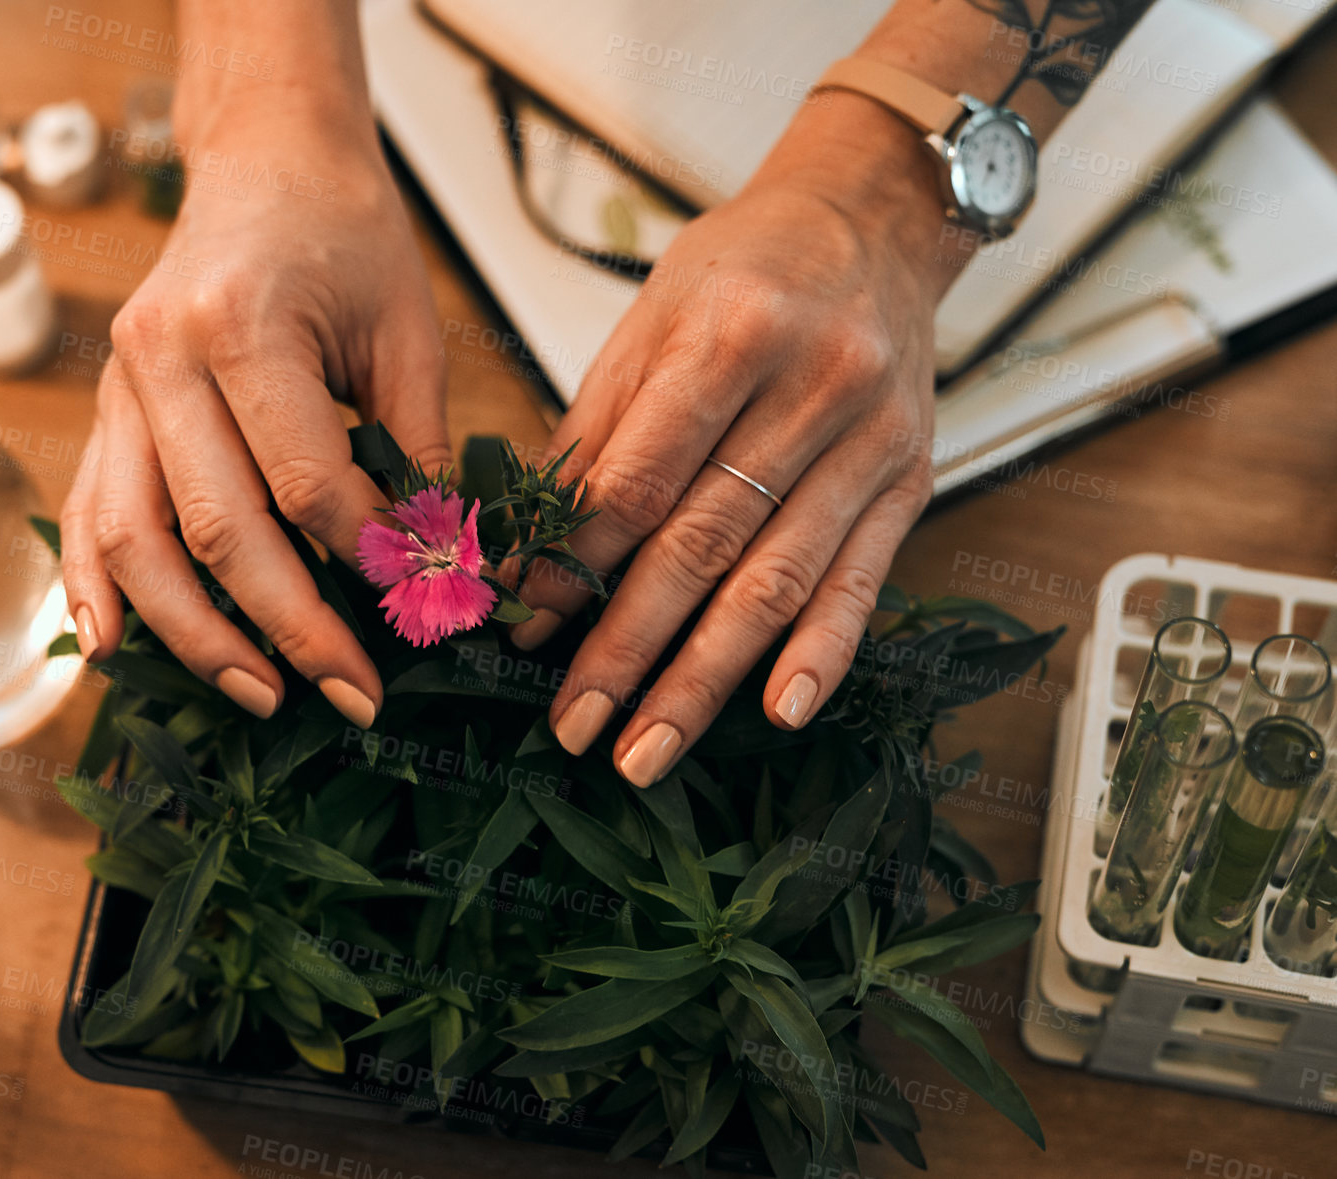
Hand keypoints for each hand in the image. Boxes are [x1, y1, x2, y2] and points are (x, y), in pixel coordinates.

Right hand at [61, 100, 446, 727]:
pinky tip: (109, 650)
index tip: (422, 603)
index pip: (305, 482)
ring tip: (257, 695)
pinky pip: (87, 512)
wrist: (265, 159)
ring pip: (131, 539)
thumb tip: (438, 570)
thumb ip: (419, 449)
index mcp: (242, 324)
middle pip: (213, 528)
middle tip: (354, 695)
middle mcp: (160, 357)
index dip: (369, 557)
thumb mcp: (407, 330)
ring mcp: (117, 385)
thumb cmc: (346, 235)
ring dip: (191, 634)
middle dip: (289, 627)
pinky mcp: (103, 408)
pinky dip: (92, 587)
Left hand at [512, 98, 956, 785]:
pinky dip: (821, 654)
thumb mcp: (652, 318)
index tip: (524, 624)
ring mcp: (873, 441)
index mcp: (733, 334)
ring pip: (777, 582)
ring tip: (646, 749)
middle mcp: (814, 387)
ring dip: (706, 678)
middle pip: (704, 546)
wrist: (876, 217)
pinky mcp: (910, 480)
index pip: (641, 478)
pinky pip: (863, 582)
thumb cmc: (748, 264)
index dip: (575, 562)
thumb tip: (526, 543)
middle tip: (574, 724)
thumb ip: (597, 431)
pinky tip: (776, 712)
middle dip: (629, 648)